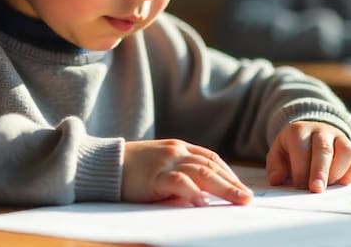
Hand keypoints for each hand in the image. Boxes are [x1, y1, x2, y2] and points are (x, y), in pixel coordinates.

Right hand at [122, 139, 252, 205]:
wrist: (102, 164)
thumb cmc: (130, 169)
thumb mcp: (159, 167)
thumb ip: (179, 175)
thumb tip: (202, 195)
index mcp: (179, 148)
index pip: (211, 159)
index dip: (228, 173)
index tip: (241, 187)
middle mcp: (176, 151)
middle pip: (211, 166)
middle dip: (232, 182)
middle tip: (248, 197)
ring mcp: (166, 162)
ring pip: (202, 173)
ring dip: (223, 187)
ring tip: (238, 200)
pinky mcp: (154, 176)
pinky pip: (178, 182)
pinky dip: (193, 191)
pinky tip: (204, 202)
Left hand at [266, 121, 350, 192]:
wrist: (310, 134)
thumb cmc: (292, 149)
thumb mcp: (278, 153)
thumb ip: (275, 166)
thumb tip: (276, 180)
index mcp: (299, 131)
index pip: (301, 149)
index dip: (300, 169)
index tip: (299, 187)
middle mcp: (321, 131)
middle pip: (324, 149)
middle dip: (320, 171)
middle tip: (316, 190)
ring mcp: (339, 138)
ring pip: (346, 151)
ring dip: (338, 172)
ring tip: (328, 186)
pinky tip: (343, 183)